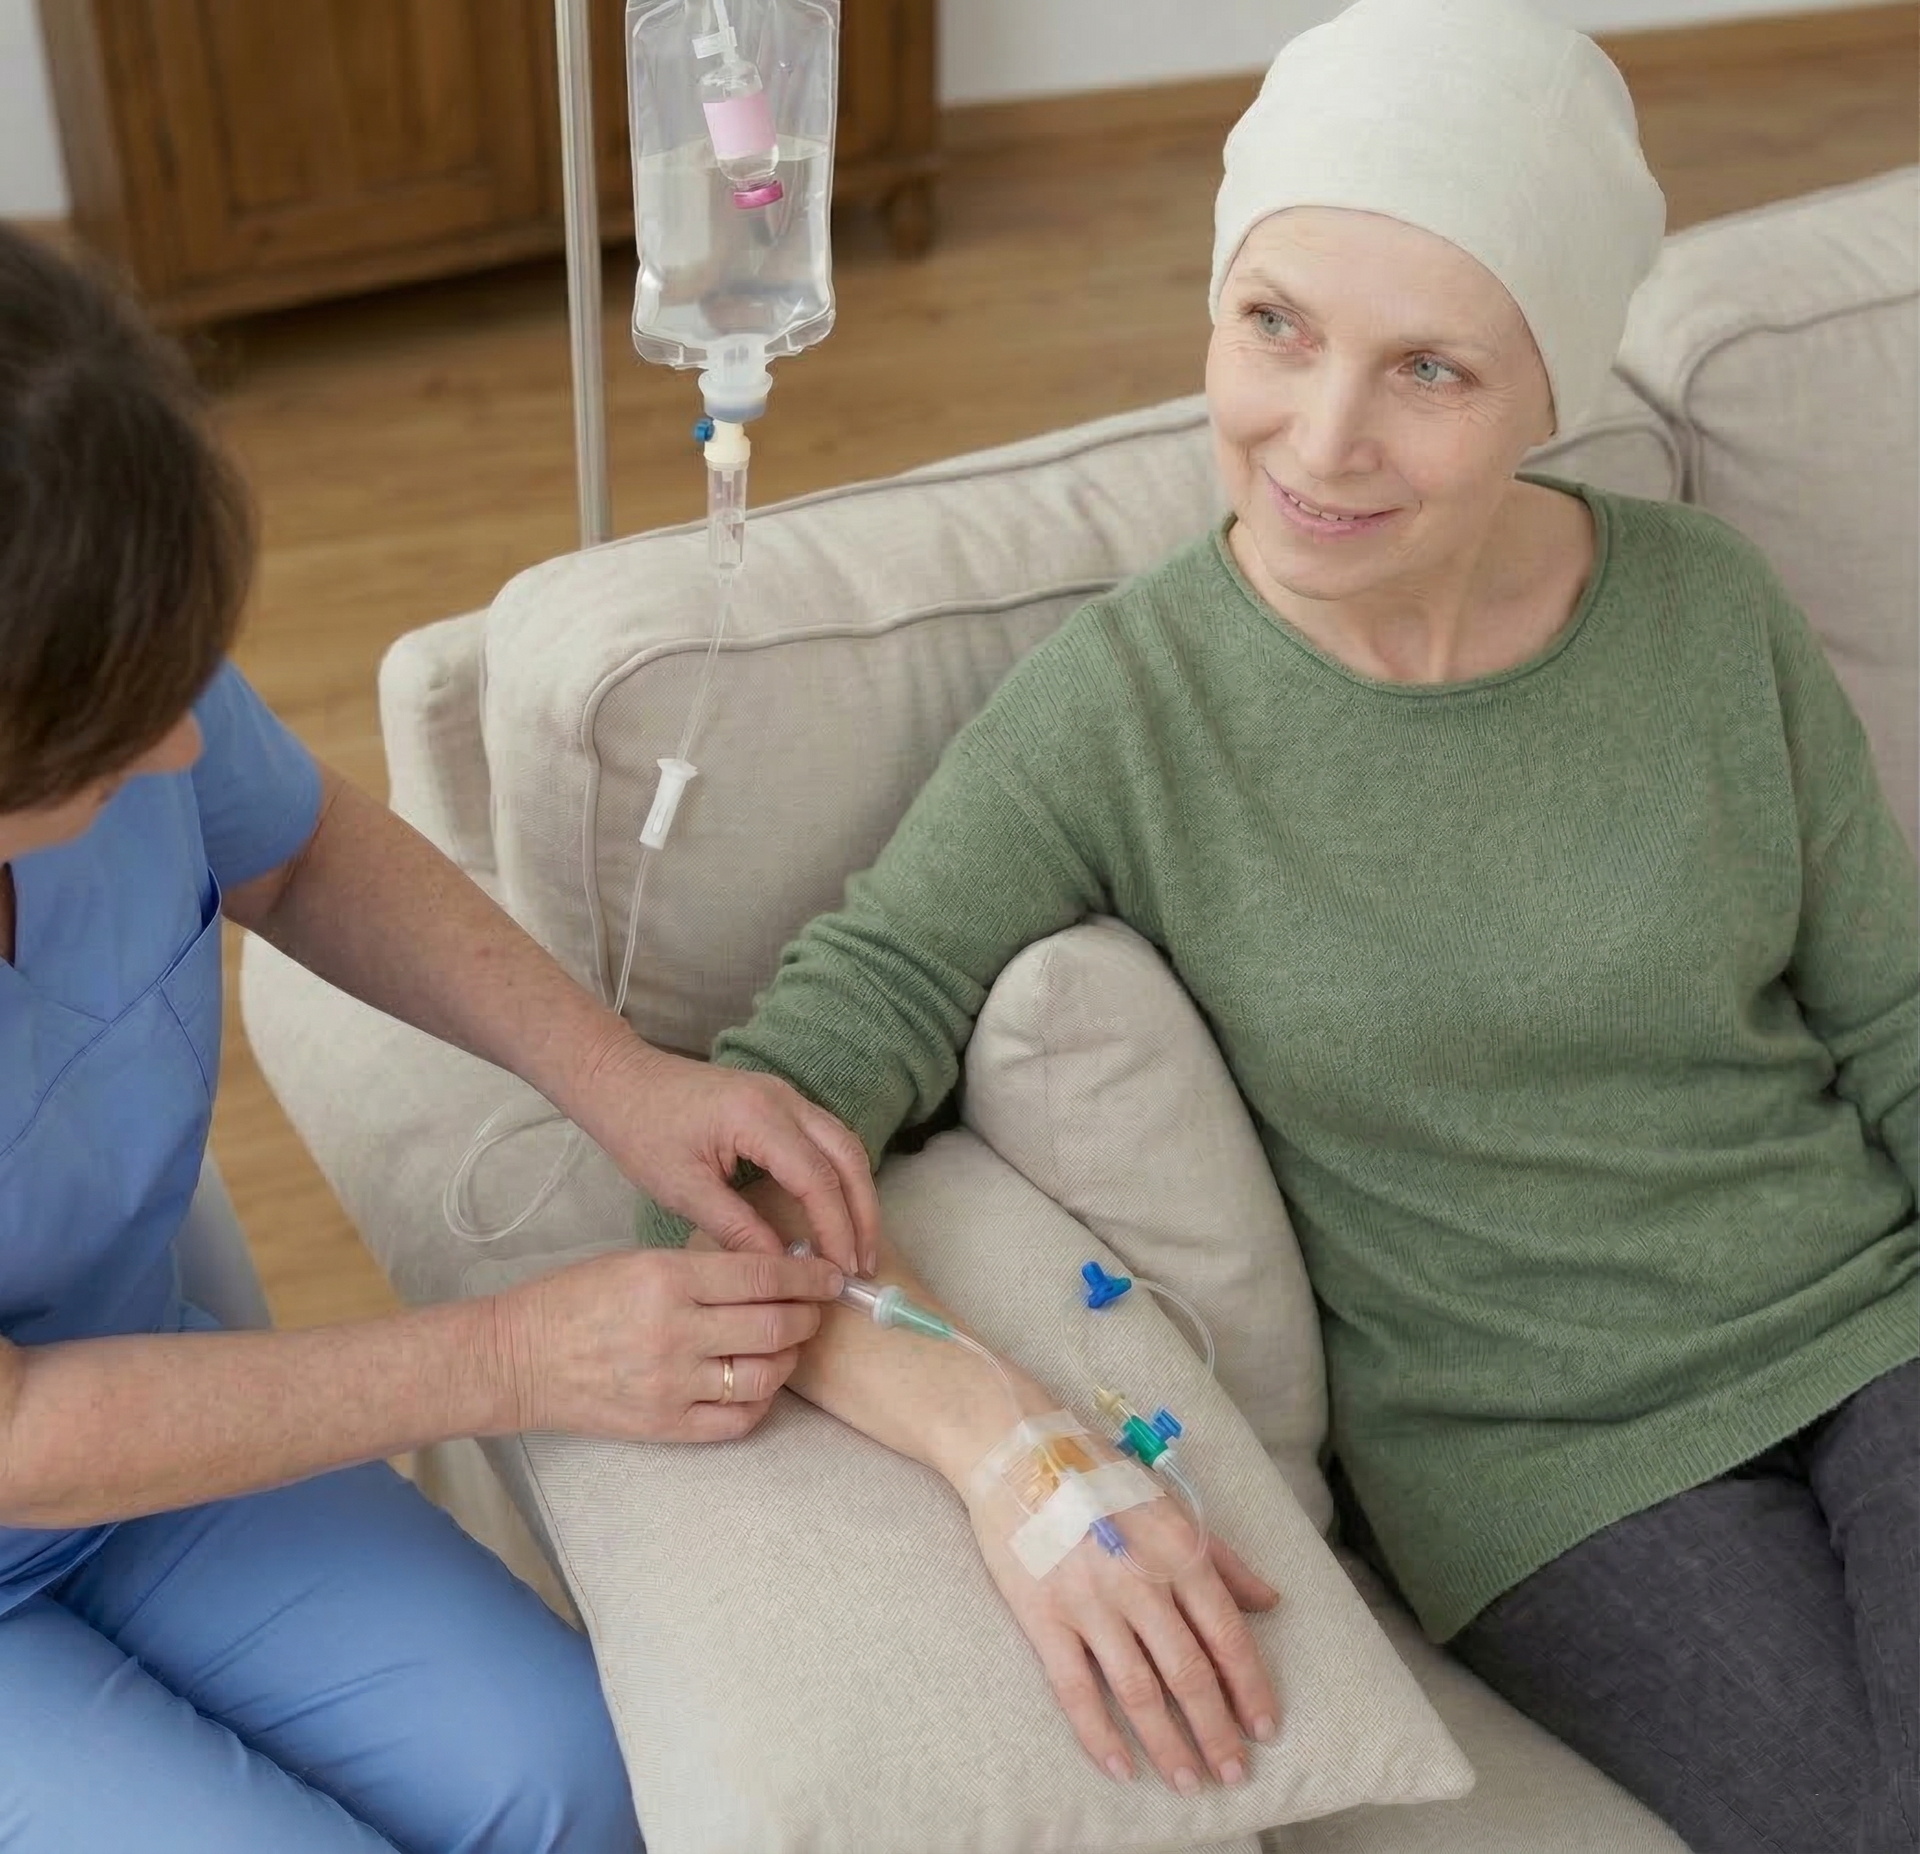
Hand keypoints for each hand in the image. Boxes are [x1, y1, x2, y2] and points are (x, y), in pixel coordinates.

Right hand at [490, 1247, 845, 1441]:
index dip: (807, 1274)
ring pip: (765, 1374)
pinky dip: (762, 1400)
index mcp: (667, 1279)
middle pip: (774, 1325)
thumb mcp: (637, 1261)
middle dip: (809, 1314)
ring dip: (790, 1358)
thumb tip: (770, 1270)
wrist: (519, 1358)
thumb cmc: (575, 1299)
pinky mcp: (666, 1425)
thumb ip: (703, 1268)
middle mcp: (675, 1332)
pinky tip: (759, 1382)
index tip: (829, 1274)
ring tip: (789, 1344)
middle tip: (815, 1308)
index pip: (761, 1273)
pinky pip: (738, 1419)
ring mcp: (672, 1384)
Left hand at [583, 1037, 880, 1274]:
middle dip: (863, 1213)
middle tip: (863, 1266)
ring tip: (856, 1246)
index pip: (817, 1178)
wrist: (621, 1081)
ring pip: (844, 1143)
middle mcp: (783, 1099)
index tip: (841, 1272)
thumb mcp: (683, 1189)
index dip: (836, 1228)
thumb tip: (782, 1268)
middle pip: (848, 1155)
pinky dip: (839, 1176)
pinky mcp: (779, 1102)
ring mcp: (785, 1095)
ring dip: (857, 1194)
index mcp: (757, 1117)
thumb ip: (737, 1228)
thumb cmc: (641, 1131)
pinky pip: (826, 1138)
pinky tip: (835, 1211)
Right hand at [965, 1469, 1280, 1791]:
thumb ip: (1222, 1556)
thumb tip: (1269, 1602)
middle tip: (1233, 1774)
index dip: (1250, 1687)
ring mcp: (1089, 1602)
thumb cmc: (1098, 1472)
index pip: (1226, 1634)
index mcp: (1178, 1550)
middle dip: (1217, 1731)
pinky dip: (1100, 1734)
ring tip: (1188, 1781)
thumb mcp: (1169, 1503)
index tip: (1266, 1728)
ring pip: (1139, 1690)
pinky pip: (1076, 1689)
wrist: (1015, 1450)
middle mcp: (1140, 1580)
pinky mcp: (1043, 1616)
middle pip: (1189, 1672)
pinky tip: (1121, 1766)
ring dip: (1169, 1743)